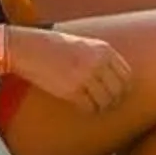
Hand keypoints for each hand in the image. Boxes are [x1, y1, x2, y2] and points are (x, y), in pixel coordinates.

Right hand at [9, 26, 135, 113]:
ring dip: (102, 107)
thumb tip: (115, 75)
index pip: (126, 74)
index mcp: (103, 50)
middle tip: (107, 104)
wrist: (29, 48)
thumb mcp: (83, 44)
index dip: (124, 87)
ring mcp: (86, 77)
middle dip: (115, 99)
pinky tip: (82, 107)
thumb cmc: (54, 46)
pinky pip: (90, 107)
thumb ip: (100, 56)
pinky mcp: (72, 90)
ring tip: (95, 106)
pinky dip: (89, 110)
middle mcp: (98, 63)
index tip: (118, 92)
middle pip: (119, 90)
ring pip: (106, 101)